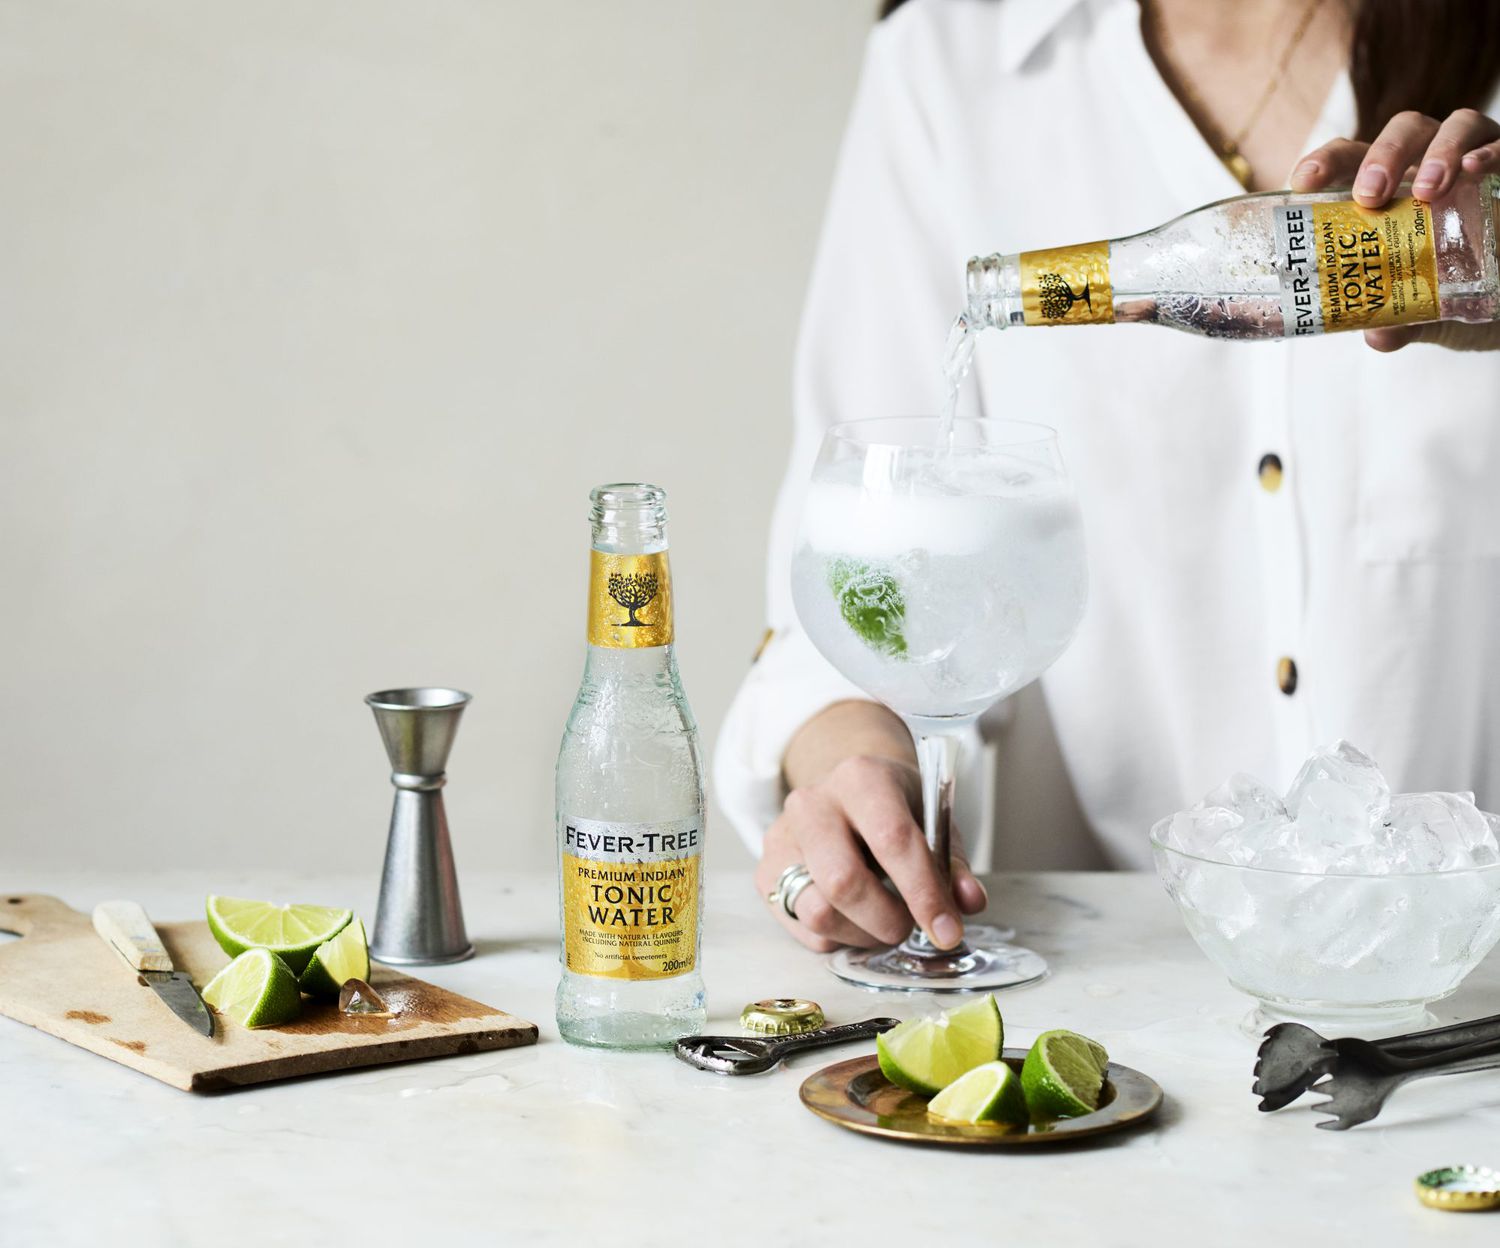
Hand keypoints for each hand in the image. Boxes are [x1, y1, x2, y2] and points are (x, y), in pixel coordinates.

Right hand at [756, 752, 987, 953]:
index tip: (948, 931)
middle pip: (844, 881)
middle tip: (909, 928)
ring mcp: (782, 837)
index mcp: (861, 778)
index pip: (892, 839)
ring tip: (883, 924)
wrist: (844, 790)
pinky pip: (801, 927)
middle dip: (886, 920)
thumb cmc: (894, 808)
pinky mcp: (765, 871)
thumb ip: (952, 863)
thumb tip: (969, 902)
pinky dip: (837, 937)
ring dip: (861, 934)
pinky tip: (855, 919)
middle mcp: (812, 802)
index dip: (924, 892)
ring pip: (817, 911)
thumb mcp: (932, 821)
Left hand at [1290, 108, 1499, 351]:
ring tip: (1429, 190)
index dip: (1326, 161)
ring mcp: (1473, 160)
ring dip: (1439, 152)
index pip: (1351, 158)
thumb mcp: (1429, 311)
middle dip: (1382, 156)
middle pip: (1403, 132)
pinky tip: (1476, 168)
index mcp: (1392, 189)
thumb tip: (1379, 337)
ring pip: (1455, 126)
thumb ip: (1403, 320)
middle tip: (1370, 195)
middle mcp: (1429, 163)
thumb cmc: (1457, 288)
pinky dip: (1491, 153)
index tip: (1303, 181)